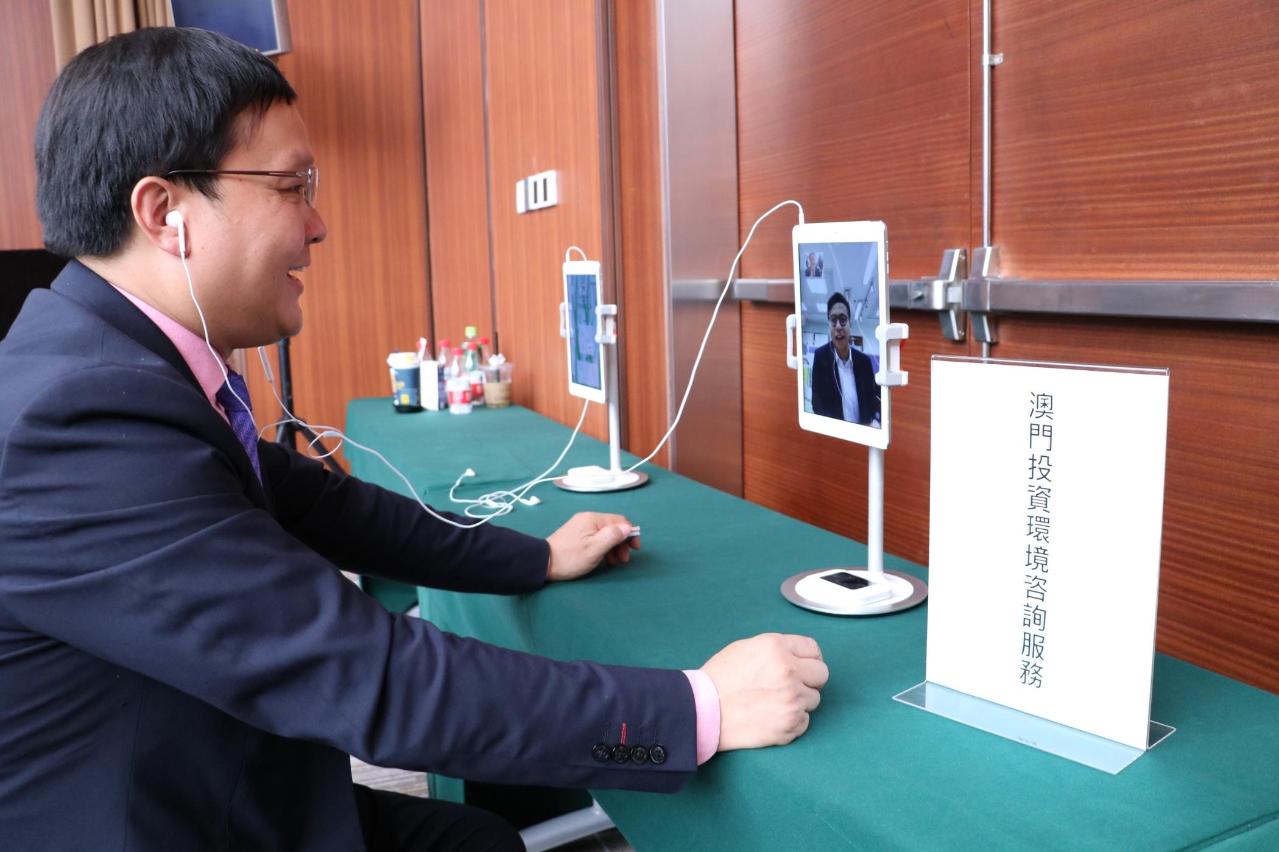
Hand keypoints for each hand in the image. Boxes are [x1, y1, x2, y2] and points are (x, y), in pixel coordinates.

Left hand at [546, 512, 638, 581]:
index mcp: (593, 519)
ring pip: (605, 533)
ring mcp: (582, 526)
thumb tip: (628, 528)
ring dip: (614, 547)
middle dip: (622, 543)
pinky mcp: (577, 534)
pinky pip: (596, 537)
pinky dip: (604, 547)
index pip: (620, 521)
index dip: (631, 534)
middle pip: (613, 527)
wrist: (543, 563)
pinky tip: (604, 558)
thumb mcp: (594, 549)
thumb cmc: (570, 557)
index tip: (635, 550)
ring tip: (614, 562)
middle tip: (623, 560)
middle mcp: (588, 518)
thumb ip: (612, 536)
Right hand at [700, 633, 828, 749]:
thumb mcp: (747, 648)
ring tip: (773, 702)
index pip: (813, 649)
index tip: (802, 666)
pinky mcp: (791, 724)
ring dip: (799, 701)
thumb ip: (777, 649)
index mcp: (777, 647)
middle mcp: (789, 671)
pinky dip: (792, 721)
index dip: (808, 658)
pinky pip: (805, 721)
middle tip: (790, 685)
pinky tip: (771, 717)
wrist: (703, 711)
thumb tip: (799, 657)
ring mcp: (792, 699)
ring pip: (814, 699)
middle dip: (809, 679)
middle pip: (822, 674)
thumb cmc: (720, 678)